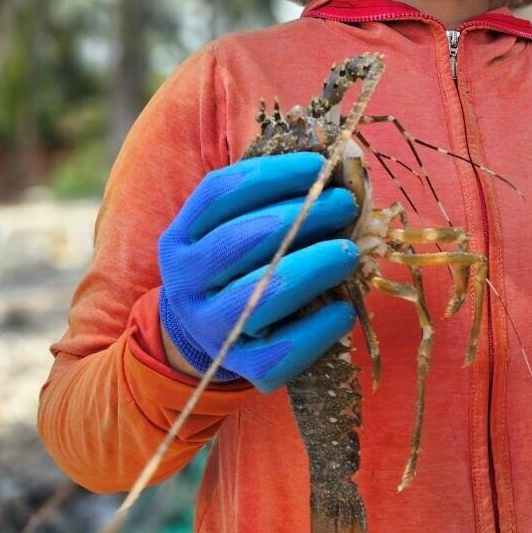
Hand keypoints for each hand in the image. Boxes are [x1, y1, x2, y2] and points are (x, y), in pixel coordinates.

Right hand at [158, 152, 360, 392]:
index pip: (220, 193)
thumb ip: (271, 200)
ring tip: (350, 253)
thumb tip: (336, 170)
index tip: (320, 165)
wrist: (207, 336)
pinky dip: (318, 329)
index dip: (274, 174)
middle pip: (243, 241)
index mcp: (180, 238)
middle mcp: (186, 282)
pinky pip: (282, 352)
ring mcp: (211, 328)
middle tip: (345, 205)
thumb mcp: (233, 228)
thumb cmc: (237, 267)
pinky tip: (344, 310)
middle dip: (304, 216)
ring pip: (263, 296)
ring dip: (314, 268)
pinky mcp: (242, 367)